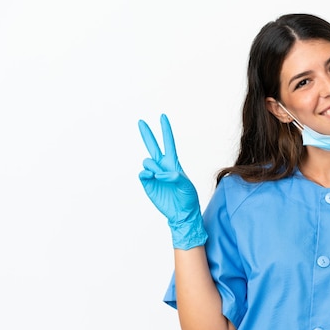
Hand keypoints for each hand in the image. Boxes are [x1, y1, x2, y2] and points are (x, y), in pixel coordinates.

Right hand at [138, 114, 206, 249]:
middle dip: (147, 134)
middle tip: (141, 121)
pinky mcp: (148, 184)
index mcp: (173, 163)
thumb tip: (160, 174)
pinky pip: (142, 173)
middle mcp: (162, 166)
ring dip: (153, 166)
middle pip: (152, 146)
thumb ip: (176, 177)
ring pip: (147, 161)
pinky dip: (146, 173)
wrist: (181, 212)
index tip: (163, 117)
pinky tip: (151, 177)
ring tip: (160, 176)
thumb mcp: (187, 186)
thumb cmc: (187, 198)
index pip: (168, 143)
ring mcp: (154, 175)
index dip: (165, 130)